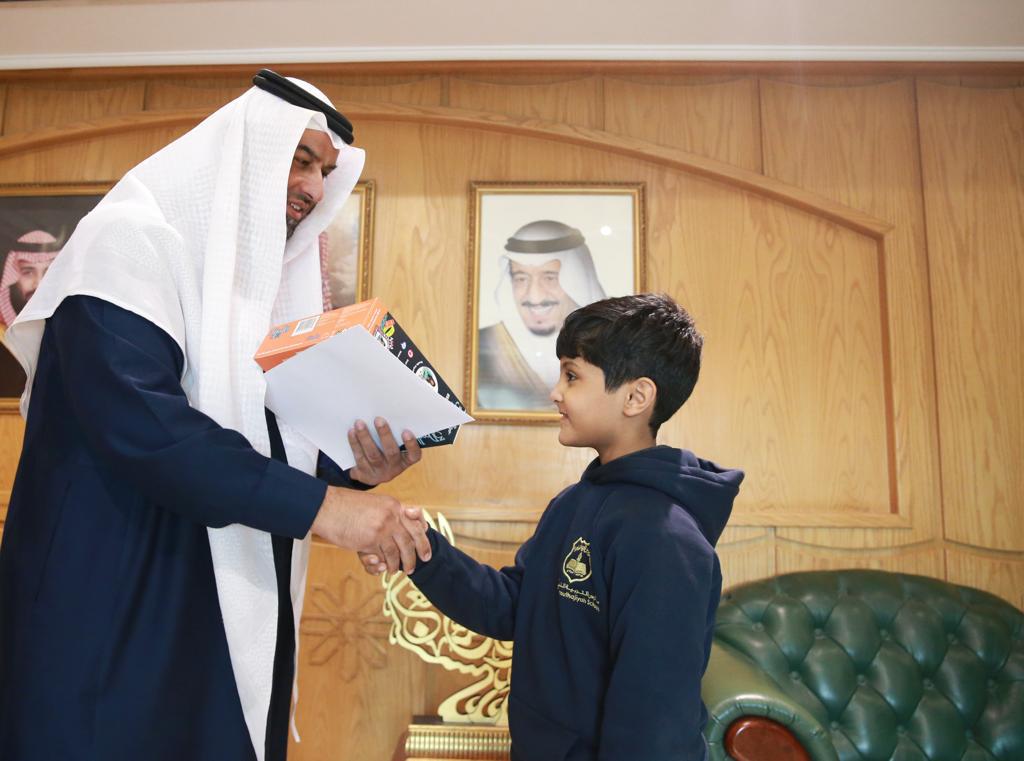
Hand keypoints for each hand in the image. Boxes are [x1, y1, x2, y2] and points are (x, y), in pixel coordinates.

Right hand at [311, 486, 429, 572]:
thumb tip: (404, 520)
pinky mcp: (370, 541)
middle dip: (415, 556)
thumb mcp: (374, 503)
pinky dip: (381, 566)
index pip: (416, 523)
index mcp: (394, 505)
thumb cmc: (346, 506)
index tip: (425, 550)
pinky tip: (381, 568)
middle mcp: (391, 516)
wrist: (326, 507)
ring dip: (397, 564)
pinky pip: (381, 557)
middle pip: (411, 540)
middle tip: (415, 566)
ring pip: (397, 552)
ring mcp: (382, 529)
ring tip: (395, 571)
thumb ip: (389, 513)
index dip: (423, 538)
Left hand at [348, 417, 422, 485]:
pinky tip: (352, 431)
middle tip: (378, 419)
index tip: (406, 430)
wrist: (368, 473)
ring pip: (372, 454)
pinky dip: (354, 443)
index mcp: (406, 460)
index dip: (411, 444)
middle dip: (385, 435)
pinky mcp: (363, 474)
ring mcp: (378, 472)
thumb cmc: (385, 451)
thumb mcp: (394, 447)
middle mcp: (394, 468)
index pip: (414, 455)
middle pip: (391, 453)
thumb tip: (385, 412)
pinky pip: (359, 457)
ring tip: (359, 423)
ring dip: (365, 437)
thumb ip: (394, 434)